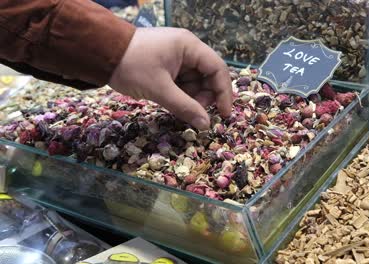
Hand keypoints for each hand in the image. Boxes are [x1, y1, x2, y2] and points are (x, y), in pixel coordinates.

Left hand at [109, 27, 232, 129]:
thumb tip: (206, 125)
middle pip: (208, 77)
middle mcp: (187, 49)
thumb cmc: (131, 66)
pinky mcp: (167, 65)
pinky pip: (182, 83)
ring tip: (179, 109)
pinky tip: (173, 104)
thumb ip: (185, 107)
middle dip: (205, 97)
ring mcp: (177, 57)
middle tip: (196, 114)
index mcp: (189, 46)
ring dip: (192, 98)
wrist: (99, 54)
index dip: (224, 92)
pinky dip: (181, 95)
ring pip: (195, 82)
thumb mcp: (159, 89)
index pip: (217, 69)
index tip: (224, 114)